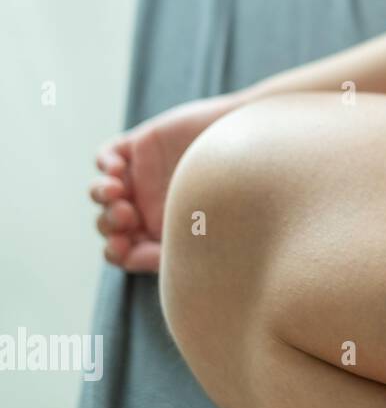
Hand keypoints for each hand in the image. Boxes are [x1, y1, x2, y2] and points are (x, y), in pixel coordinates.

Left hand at [90, 94, 240, 272]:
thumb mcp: (212, 234)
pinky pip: (108, 156)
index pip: (127, 250)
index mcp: (166, 233)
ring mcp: (146, 176)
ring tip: (116, 192)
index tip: (123, 248)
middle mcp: (153, 207)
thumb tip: (132, 261)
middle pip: (110, 222)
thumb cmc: (245, 197)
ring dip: (102, 196)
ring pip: (104, 192)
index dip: (117, 252)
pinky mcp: (144, 146)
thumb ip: (175, 255)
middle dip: (111, 222)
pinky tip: (117, 170)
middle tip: (127, 216)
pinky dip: (106, 163)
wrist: (263, 150)